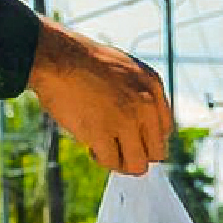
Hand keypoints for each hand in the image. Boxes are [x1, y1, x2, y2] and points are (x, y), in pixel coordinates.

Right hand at [26, 21, 169, 173]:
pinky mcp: (102, 132)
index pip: (165, 131)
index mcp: (153, 86)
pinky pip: (111, 162)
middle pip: (156, 152)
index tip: (129, 139)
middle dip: (136, 154)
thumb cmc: (83, 62)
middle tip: (116, 147)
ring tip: (104, 148)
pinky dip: (101, 159)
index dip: (146, 140)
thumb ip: (138, 94)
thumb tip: (140, 130)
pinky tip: (91, 147)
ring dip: (121, 162)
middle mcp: (145, 104)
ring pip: (138, 165)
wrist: (57, 57)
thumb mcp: (124, 69)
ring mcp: (125, 119)